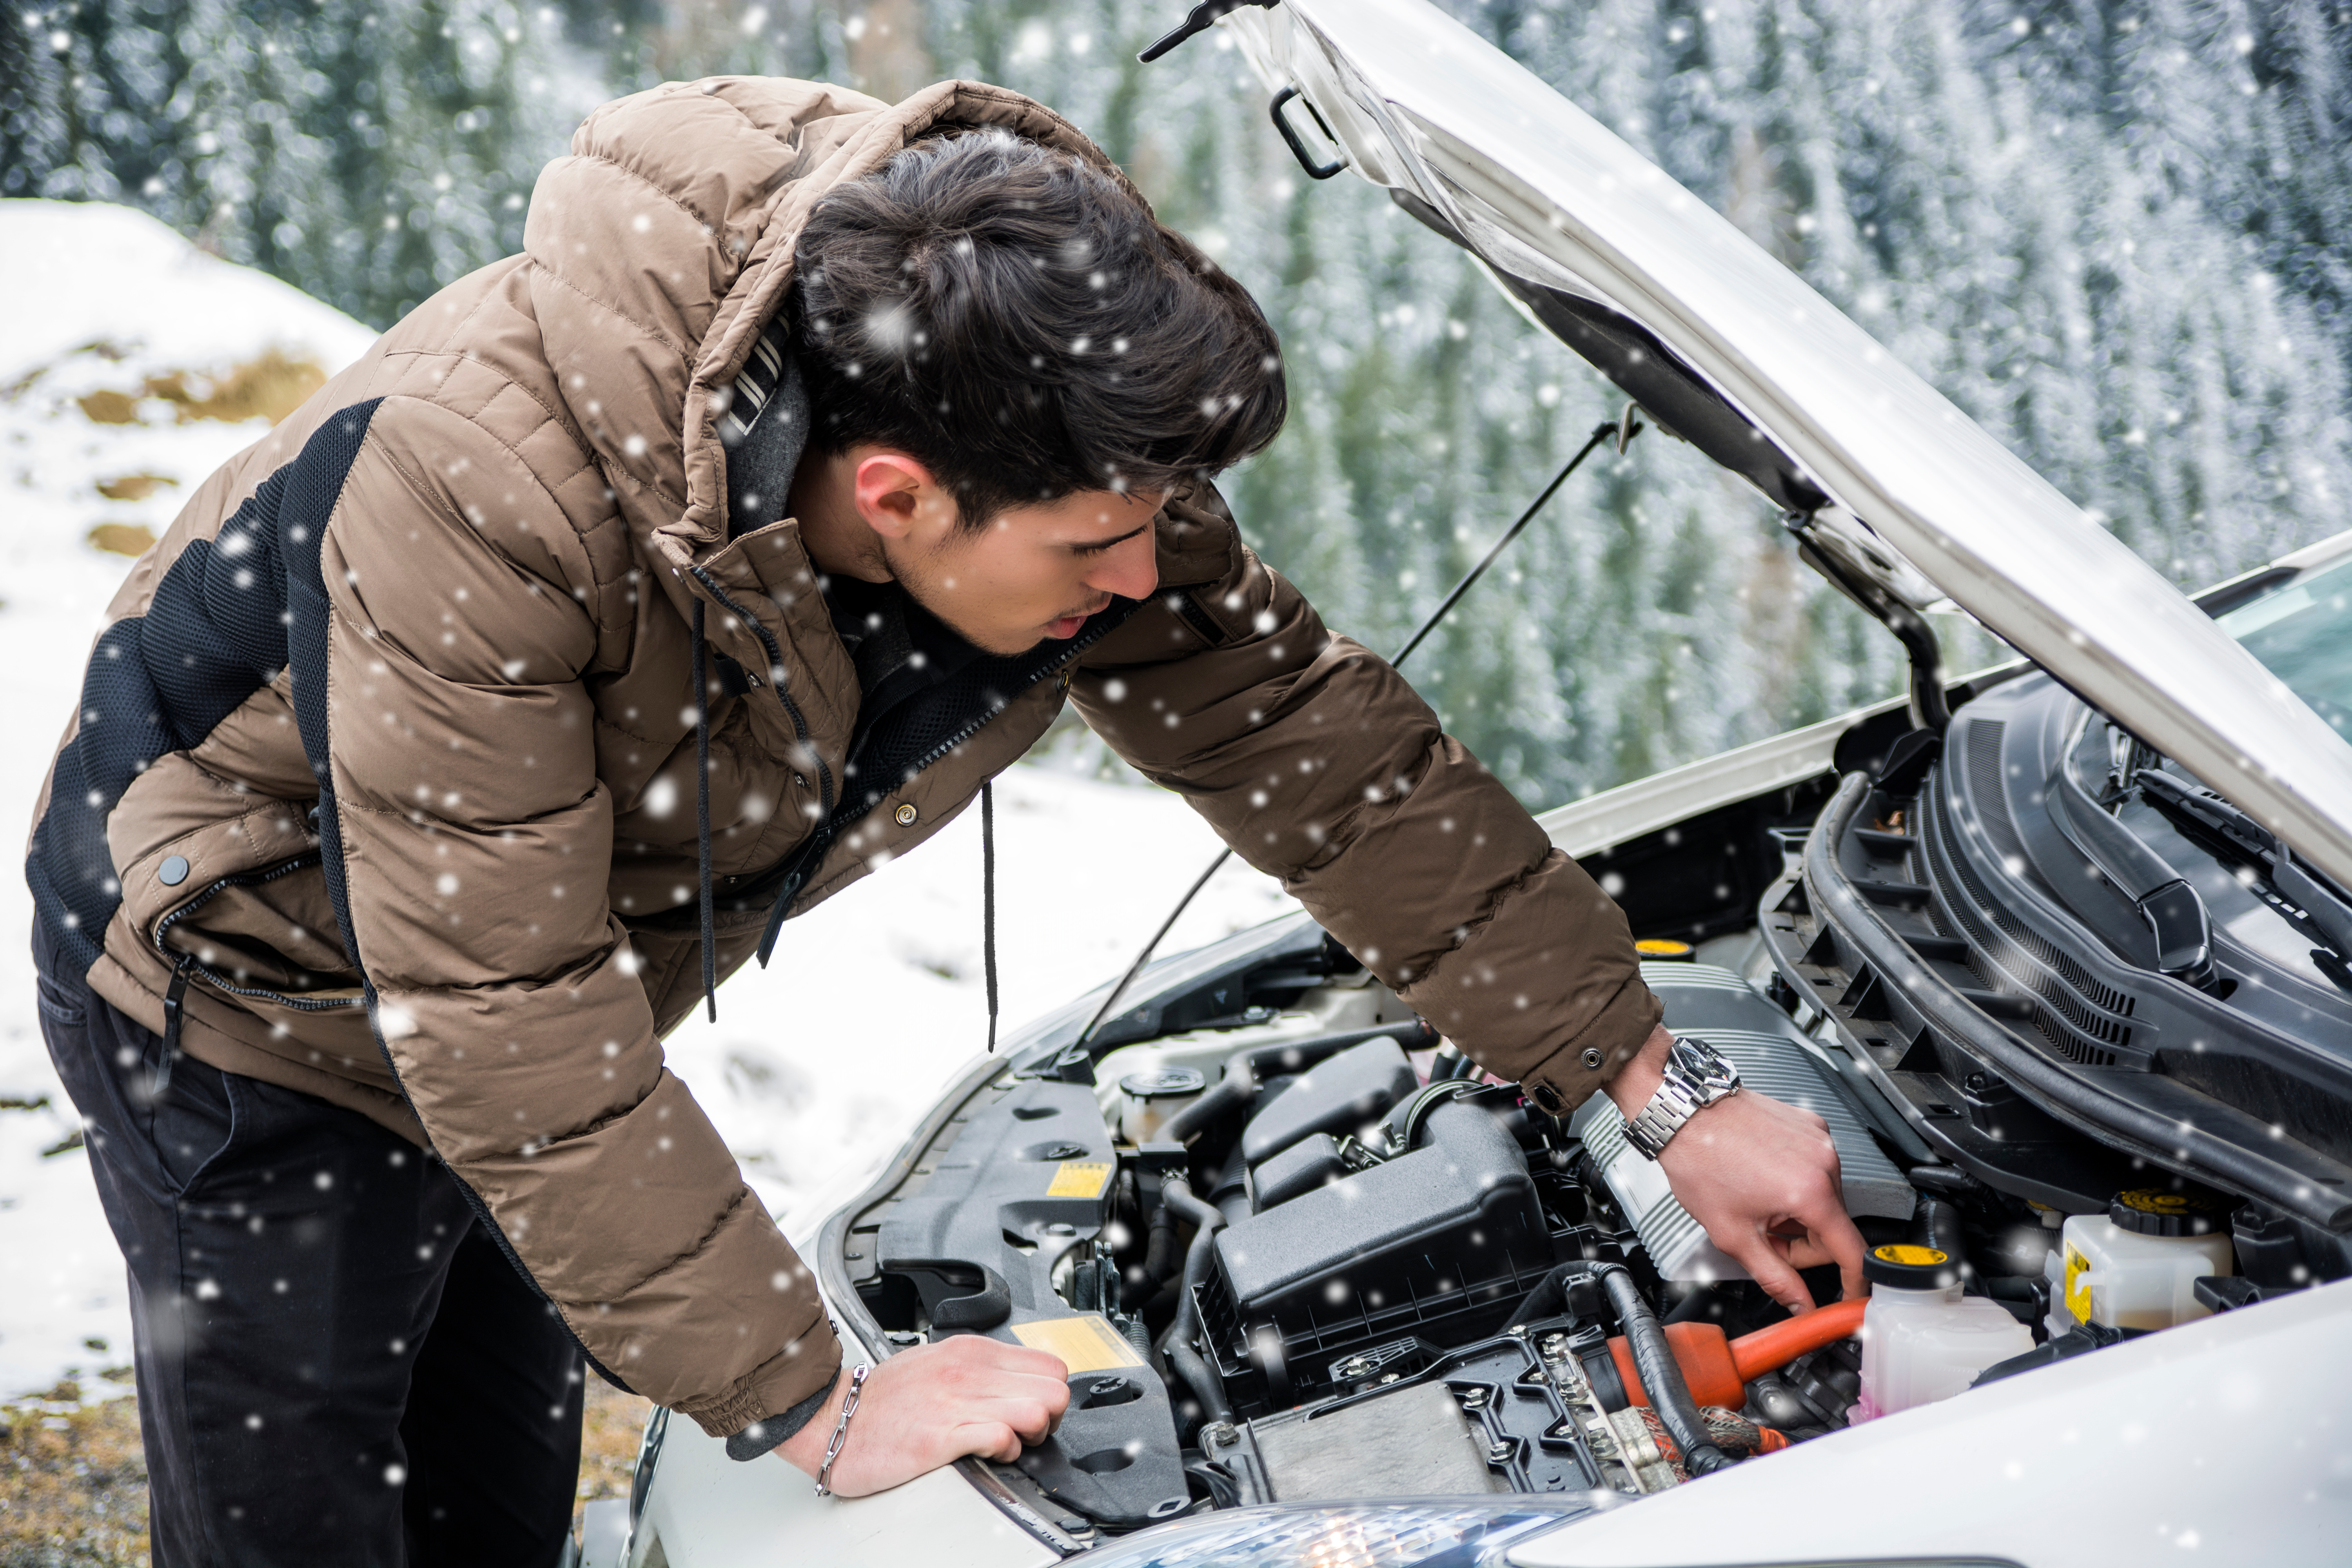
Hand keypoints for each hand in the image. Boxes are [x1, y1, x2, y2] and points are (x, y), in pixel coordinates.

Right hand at [773, 1334, 1070, 1497]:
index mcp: (971, 1351)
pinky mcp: (942, 1436)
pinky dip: (1006, 1451)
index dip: (1051, 1394)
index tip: (1035, 1409)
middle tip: (1026, 1430)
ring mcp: (957, 1403)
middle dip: (1051, 1417)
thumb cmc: (884, 1398)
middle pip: (1055, 1391)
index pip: (1051, 1366)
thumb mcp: (938, 1362)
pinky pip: (1001, 1438)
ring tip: (1009, 1442)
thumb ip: (979, 1369)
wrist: (831, 1417)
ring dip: (1032, 1435)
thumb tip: (1016, 1383)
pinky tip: (988, 1453)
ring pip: (1038, 1412)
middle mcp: (969, 1372)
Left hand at [1606, 1025, 1867, 1311]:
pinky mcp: (1809, 1125)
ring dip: (1797, 1213)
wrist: (1683, 1114)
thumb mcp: (1734, 1235)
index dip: (1854, 1281)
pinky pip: (1815, 1168)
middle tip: (1763, 1237)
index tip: (1851, 1295)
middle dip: (1800, 1242)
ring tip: (1757, 1203)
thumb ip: (1775, 1277)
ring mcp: (1818, 1139)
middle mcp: (1823, 1161)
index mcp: (1811, 1191)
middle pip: (1833, 1225)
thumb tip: (1800, 1304)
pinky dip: (1795, 1183)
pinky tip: (1762, 1179)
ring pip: (1823, 1197)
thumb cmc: (1700, 1161)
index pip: (1853, 1251)